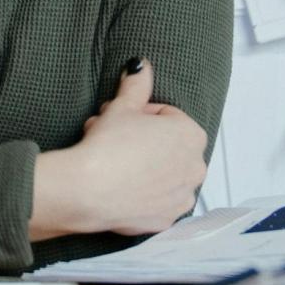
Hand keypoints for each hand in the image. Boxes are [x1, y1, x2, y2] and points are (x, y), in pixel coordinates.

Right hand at [30, 59, 207, 241]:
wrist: (88, 190)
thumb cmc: (108, 147)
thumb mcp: (122, 106)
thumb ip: (137, 84)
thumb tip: (140, 66)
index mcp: (191, 135)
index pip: (167, 116)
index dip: (141, 116)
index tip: (123, 120)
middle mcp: (195, 168)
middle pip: (168, 146)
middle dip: (144, 140)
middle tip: (114, 137)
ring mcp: (182, 197)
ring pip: (165, 174)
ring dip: (146, 166)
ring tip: (116, 162)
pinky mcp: (166, 219)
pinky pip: (158, 201)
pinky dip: (144, 194)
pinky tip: (122, 187)